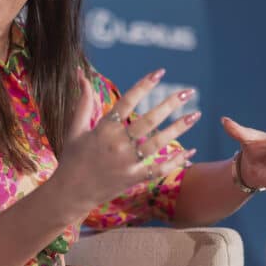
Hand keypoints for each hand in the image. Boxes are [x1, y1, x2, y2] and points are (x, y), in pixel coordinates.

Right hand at [51, 68, 198, 215]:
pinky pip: (159, 169)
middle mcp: (117, 144)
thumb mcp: (74, 129)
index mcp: (103, 129)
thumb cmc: (72, 158)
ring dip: (179, 128)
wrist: (69, 194)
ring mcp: (127, 163)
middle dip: (170, 104)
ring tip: (195, 115)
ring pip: (158, 143)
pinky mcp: (133, 179)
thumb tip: (81, 75)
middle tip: (188, 92)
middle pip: (149, 120)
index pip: (127, 101)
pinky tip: (192, 151)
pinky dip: (175, 161)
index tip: (160, 72)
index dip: (144, 85)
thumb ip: (83, 102)